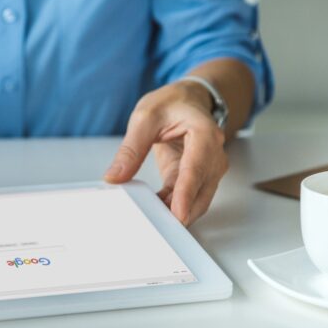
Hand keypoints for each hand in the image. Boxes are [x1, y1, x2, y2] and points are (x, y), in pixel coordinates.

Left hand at [104, 80, 227, 225]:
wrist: (187, 100)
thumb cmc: (172, 103)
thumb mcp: (144, 118)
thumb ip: (130, 149)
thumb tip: (115, 176)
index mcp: (204, 133)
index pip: (197, 168)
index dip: (187, 193)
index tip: (177, 215)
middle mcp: (213, 153)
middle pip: (202, 190)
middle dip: (183, 211)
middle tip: (158, 227)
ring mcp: (208, 167)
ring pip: (197, 199)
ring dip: (177, 211)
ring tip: (151, 220)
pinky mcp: (195, 177)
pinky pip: (186, 197)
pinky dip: (172, 206)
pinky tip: (154, 210)